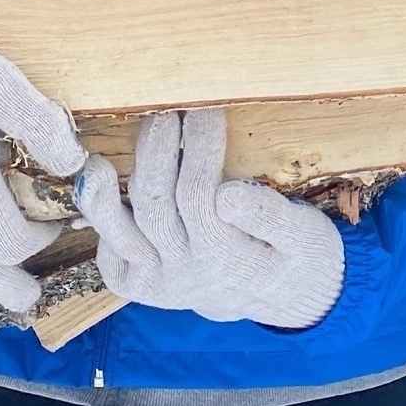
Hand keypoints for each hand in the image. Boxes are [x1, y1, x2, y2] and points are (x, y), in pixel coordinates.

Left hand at [76, 110, 344, 328]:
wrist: (277, 298)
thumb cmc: (295, 253)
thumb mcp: (304, 236)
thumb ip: (271, 216)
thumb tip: (228, 195)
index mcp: (226, 259)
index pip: (199, 194)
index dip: (198, 146)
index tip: (205, 107)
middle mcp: (184, 275)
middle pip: (155, 203)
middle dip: (157, 149)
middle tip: (167, 108)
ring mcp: (156, 284)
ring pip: (119, 229)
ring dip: (112, 183)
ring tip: (111, 148)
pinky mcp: (136, 287)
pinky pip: (109, 252)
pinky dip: (101, 217)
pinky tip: (102, 180)